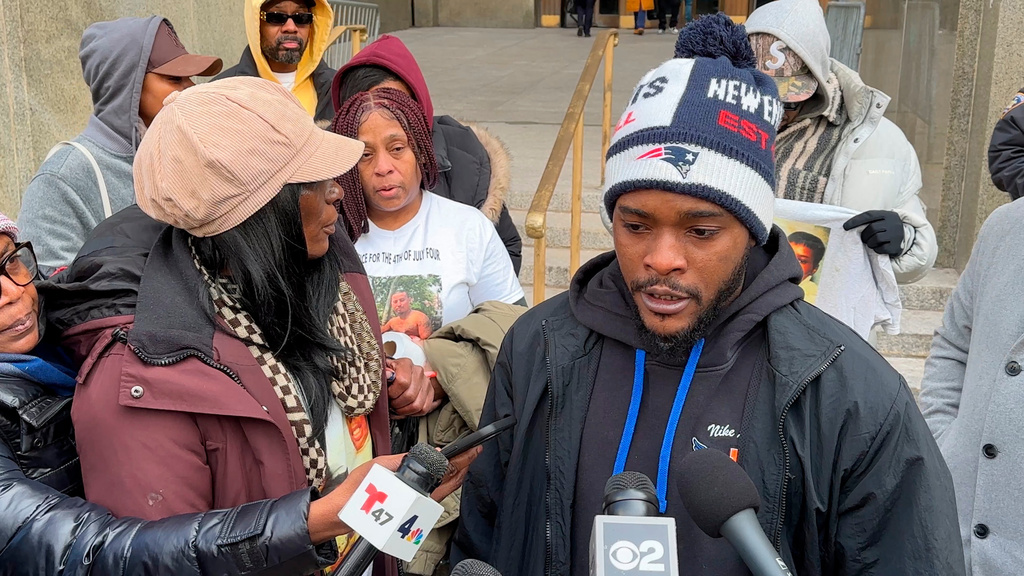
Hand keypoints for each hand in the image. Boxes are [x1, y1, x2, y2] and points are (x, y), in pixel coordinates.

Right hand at [306, 446, 480, 543]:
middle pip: (450, 483)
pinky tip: (444, 472)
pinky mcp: (412, 507)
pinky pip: (434, 492)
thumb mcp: (380, 466)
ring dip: (455, 474)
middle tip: (474, 452)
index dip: (462, 461)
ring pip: (444, 489)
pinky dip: (443, 480)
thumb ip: (405, 459)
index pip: (446, 474)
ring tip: (464, 459)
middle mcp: (419, 500)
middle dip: (464, 466)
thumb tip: (429, 453)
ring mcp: (417, 505)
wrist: (343, 512)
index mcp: (415, 489)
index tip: (473, 450)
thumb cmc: (358, 492)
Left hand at [386, 357, 440, 417]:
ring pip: (417, 405)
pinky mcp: (430, 393)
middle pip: (410, 396)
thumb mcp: (381, 371)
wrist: (397, 375)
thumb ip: (383, 373)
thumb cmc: (389, 375)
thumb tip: (388, 374)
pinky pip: (424, 409)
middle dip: (397, 404)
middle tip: (391, 403)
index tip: (388, 394)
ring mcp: (426, 383)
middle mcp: (418, 372)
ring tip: (397, 407)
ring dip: (404, 410)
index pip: (403, 382)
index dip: (392, 393)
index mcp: (406, 364)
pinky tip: (405, 408)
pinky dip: (413, 413)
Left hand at [843, 210, 904, 256]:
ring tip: (872, 243)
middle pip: (872, 228)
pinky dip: (876, 249)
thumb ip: (869, 220)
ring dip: (870, 243)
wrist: (905, 238)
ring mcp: (897, 235)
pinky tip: (879, 247)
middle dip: (864, 235)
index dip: (855, 221)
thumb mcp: (881, 220)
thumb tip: (849, 225)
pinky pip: (880, 249)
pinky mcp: (897, 246)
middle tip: (864, 239)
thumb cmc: (886, 229)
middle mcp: (894, 223)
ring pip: (875, 239)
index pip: (869, 215)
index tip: (844, 227)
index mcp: (888, 214)